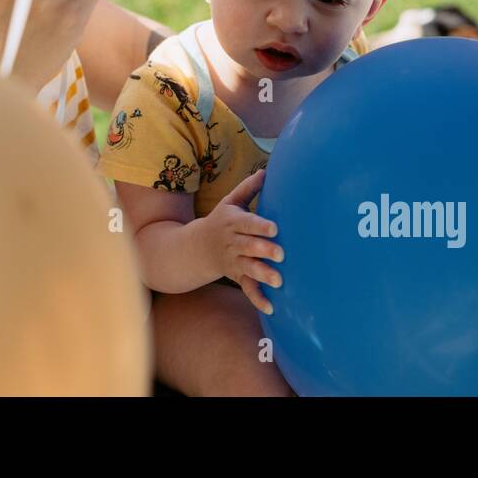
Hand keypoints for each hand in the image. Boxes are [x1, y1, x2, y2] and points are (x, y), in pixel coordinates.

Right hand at [195, 169, 282, 313]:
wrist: (195, 248)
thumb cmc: (221, 221)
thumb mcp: (230, 202)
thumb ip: (248, 188)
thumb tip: (266, 170)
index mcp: (233, 222)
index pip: (247, 223)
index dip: (260, 226)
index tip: (275, 228)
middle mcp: (232, 243)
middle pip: (248, 246)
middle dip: (263, 250)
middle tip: (281, 254)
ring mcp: (234, 261)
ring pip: (249, 268)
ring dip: (263, 274)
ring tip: (279, 281)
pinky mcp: (237, 276)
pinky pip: (247, 289)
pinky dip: (258, 298)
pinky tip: (272, 306)